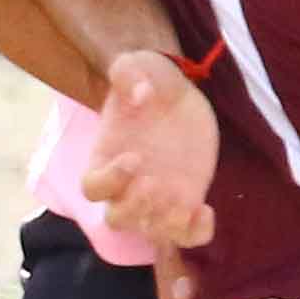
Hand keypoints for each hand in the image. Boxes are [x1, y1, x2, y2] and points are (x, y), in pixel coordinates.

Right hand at [77, 48, 219, 257]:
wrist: (177, 93)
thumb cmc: (148, 79)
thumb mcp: (135, 64)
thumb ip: (128, 73)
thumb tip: (142, 96)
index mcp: (106, 159)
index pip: (92, 188)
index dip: (109, 181)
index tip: (133, 157)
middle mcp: (128, 186)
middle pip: (118, 219)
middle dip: (136, 208)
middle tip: (156, 183)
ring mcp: (159, 198)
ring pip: (152, 232)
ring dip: (165, 224)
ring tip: (184, 202)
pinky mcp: (188, 201)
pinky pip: (188, 234)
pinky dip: (197, 232)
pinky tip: (206, 209)